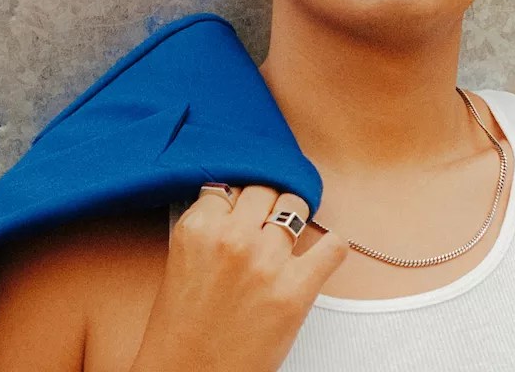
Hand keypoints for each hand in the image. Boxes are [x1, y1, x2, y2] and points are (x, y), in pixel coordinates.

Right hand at [129, 184, 347, 371]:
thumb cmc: (182, 328)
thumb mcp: (183, 260)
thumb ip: (210, 226)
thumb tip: (240, 202)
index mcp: (198, 228)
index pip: (230, 185)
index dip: (239, 198)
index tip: (245, 207)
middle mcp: (232, 237)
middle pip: (264, 189)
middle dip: (267, 203)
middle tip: (268, 219)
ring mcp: (266, 261)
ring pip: (295, 207)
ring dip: (295, 218)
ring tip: (291, 234)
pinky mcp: (296, 289)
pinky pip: (333, 247)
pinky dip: (332, 247)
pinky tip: (322, 252)